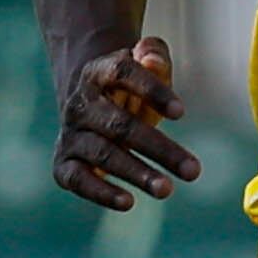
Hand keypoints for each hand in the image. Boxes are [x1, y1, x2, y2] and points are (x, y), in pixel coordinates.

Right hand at [53, 34, 203, 210]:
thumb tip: (152, 60)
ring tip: (167, 189)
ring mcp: (71, 135)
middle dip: (158, 148)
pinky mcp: (64, 163)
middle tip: (193, 171)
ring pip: (102, 154)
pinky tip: (128, 202)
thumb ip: (153, 54)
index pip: (123, 72)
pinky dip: (100, 192)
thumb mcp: (145, 64)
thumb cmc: (131, 87)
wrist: (92, 104)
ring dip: (136, 173)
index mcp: (99, 72)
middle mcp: (80, 103)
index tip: (181, 113)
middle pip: (119, 124)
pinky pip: (77, 180)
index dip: (152, 90)